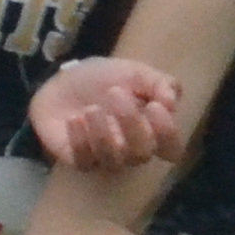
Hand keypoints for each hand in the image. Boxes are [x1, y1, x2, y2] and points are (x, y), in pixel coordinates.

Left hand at [28, 54, 185, 172]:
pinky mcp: (80, 160)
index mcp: (151, 129)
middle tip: (115, 93)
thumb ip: (159, 84)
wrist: (61, 81)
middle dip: (131, 124)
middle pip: (142, 154)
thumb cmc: (102, 79)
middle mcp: (132, 149)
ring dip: (104, 133)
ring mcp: (105, 157)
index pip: (171, 147)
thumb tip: (172, 101)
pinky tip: (74, 120)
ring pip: (115, 160)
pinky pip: (85, 162)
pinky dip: (80, 141)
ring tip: (91, 108)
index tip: (155, 105)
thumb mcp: (134, 72)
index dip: (167, 133)